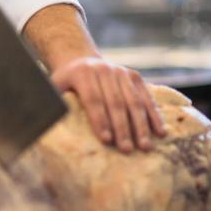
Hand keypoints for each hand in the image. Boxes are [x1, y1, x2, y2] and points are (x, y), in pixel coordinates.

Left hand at [51, 57, 165, 152]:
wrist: (81, 61)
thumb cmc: (66, 84)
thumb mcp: (54, 88)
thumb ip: (55, 103)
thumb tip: (50, 124)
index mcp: (83, 73)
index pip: (93, 99)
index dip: (99, 120)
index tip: (106, 140)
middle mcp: (104, 69)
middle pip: (115, 102)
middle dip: (122, 127)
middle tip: (126, 150)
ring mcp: (122, 71)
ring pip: (134, 101)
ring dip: (141, 125)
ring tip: (145, 146)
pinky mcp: (135, 76)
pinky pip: (147, 97)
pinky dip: (154, 115)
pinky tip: (160, 132)